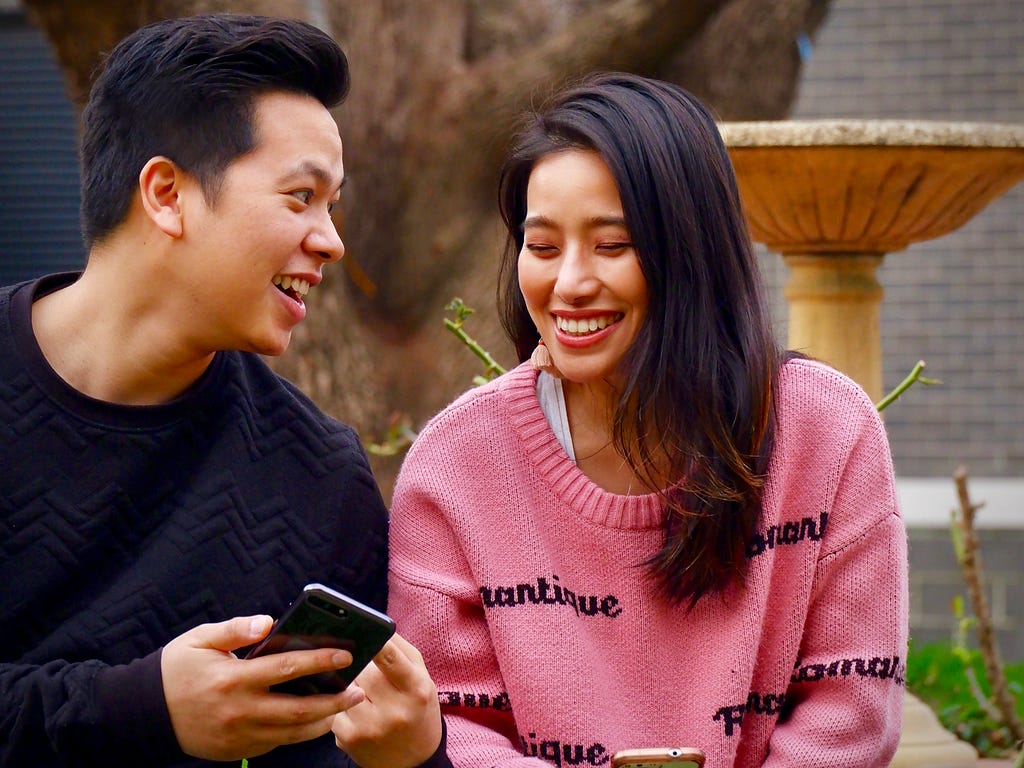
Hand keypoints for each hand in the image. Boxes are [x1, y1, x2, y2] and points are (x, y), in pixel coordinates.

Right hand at [161, 615, 364, 759]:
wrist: (144, 715)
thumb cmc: (175, 671)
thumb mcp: (199, 640)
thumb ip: (235, 629)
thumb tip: (269, 621)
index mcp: (234, 679)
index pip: (287, 668)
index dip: (320, 661)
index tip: (346, 654)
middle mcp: (241, 711)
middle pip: (299, 709)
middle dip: (335, 700)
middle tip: (359, 690)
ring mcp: (241, 736)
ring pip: (293, 733)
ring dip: (324, 721)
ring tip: (346, 706)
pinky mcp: (238, 752)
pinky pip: (277, 744)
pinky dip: (300, 734)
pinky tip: (316, 720)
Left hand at [331, 633, 442, 767]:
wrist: (414, 760)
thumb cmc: (417, 709)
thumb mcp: (421, 678)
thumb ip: (400, 650)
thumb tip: (375, 626)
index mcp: (416, 689)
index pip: (391, 658)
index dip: (375, 641)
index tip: (364, 627)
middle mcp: (394, 711)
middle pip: (363, 670)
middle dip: (362, 665)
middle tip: (369, 670)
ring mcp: (369, 727)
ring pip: (345, 687)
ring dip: (350, 684)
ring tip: (366, 694)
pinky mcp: (348, 739)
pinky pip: (333, 706)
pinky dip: (340, 704)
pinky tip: (356, 712)